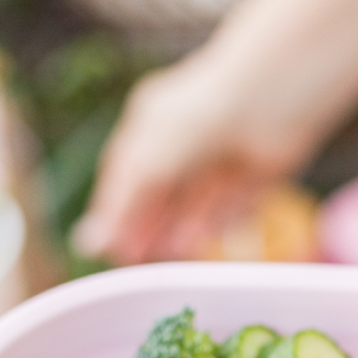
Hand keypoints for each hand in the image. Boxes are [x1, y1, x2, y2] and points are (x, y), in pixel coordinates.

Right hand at [73, 51, 319, 265]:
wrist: (268, 96)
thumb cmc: (197, 117)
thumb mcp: (148, 161)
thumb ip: (121, 205)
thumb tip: (89, 244)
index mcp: (155, 121)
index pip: (127, 172)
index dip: (116, 210)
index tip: (108, 247)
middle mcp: (189, 137)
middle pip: (162, 192)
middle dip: (147, 225)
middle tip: (134, 260)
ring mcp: (223, 154)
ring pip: (195, 202)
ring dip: (176, 228)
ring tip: (162, 255)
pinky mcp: (257, 172)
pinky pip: (229, 204)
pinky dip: (210, 223)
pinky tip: (192, 241)